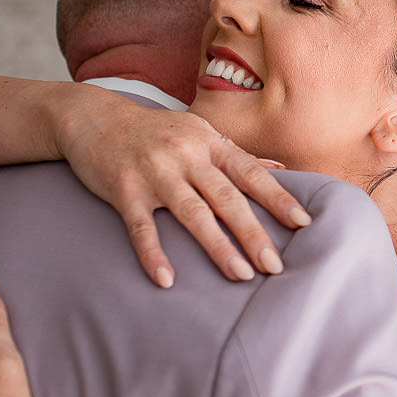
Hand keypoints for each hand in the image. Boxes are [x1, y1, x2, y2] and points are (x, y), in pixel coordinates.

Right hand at [54, 89, 311, 286]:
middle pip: (227, 198)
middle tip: (275, 266)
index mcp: (209, 144)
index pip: (251, 173)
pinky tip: (167, 280)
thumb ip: (237, 155)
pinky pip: (141, 227)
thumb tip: (282, 170)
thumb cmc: (156, 132)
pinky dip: (154, 254)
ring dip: (217, 247)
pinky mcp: (123, 189)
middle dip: (253, 233)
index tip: (303, 223)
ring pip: (191, 213)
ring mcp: (154, 172)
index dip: (279, 198)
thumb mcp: (199, 134)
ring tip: (240, 276)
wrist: (93, 116)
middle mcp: (186, 156)